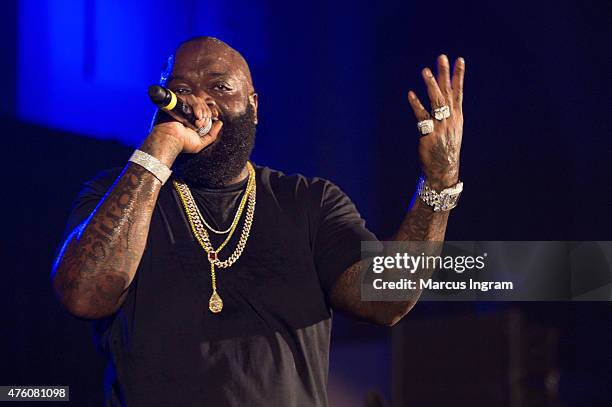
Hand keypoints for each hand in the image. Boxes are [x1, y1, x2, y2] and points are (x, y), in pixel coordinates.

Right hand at [140, 94, 223, 166]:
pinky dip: (197, 107)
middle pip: (204, 104)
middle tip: (202, 124)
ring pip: (199, 100)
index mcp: (194, 119)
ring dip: (202, 111)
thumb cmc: (183, 143)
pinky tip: (196, 116)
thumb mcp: (201, 142)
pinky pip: (191, 98)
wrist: (172, 140)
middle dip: (207, 114)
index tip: (215, 116)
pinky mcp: (178, 101)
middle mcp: (189, 112)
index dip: (212, 111)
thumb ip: (212, 134)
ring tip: (198, 122)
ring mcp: (184, 106)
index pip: (206, 109)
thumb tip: (220, 123)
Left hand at [408, 55, 464, 189]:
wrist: (444, 170)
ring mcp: (441, 126)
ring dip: (431, 85)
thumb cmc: (445, 150)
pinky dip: (416, 104)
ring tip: (425, 71)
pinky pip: (422, 116)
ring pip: (437, 101)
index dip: (459, 75)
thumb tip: (444, 100)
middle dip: (445, 74)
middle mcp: (450, 119)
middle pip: (448, 92)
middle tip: (442, 57)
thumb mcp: (451, 130)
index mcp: (457, 116)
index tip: (459, 59)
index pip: (458, 91)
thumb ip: (447, 114)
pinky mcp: (429, 134)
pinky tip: (410, 94)